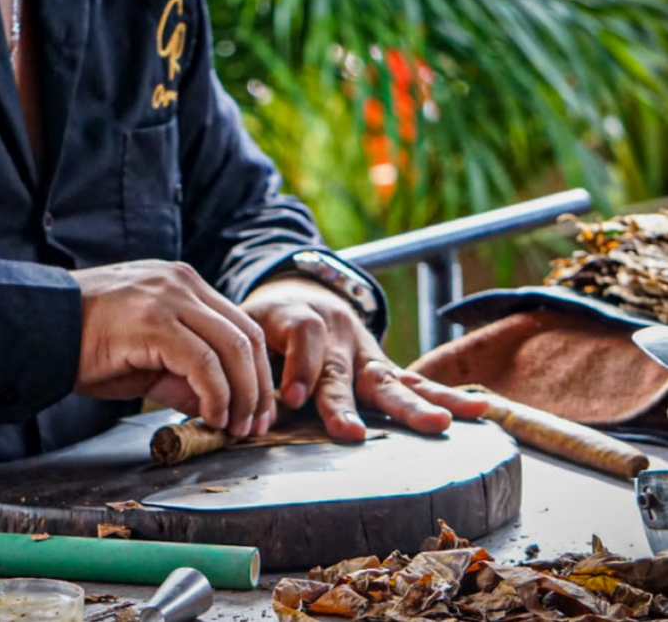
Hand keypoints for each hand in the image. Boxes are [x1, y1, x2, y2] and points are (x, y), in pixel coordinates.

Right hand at [70, 260, 274, 436]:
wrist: (36, 329)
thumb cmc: (84, 344)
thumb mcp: (146, 358)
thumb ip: (184, 375)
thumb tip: (218, 406)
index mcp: (183, 285)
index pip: (241, 326)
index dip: (258, 372)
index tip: (256, 409)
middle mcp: (182, 283)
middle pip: (247, 336)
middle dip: (258, 386)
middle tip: (254, 425)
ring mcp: (170, 298)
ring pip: (233, 348)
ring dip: (242, 395)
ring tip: (235, 427)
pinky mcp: (155, 321)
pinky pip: (203, 362)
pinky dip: (216, 394)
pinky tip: (211, 416)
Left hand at [240, 276, 488, 439]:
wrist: (301, 291)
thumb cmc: (268, 322)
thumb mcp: (250, 328)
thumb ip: (252, 363)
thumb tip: (245, 413)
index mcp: (295, 316)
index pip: (301, 334)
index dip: (299, 364)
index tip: (292, 397)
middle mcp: (336, 332)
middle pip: (341, 367)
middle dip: (344, 402)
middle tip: (350, 433)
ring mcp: (364, 350)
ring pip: (386, 378)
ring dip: (411, 405)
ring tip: (440, 423)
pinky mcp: (382, 365)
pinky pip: (414, 381)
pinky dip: (444, 396)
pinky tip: (478, 410)